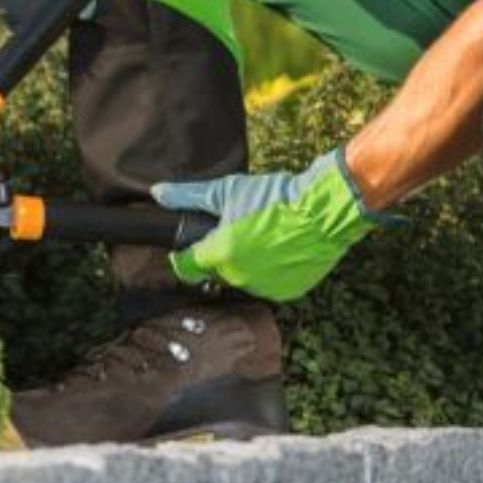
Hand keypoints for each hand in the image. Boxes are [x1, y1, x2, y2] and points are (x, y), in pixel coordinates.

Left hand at [151, 148, 398, 301]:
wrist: (324, 210)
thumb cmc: (275, 196)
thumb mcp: (228, 190)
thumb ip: (189, 196)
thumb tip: (158, 193)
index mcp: (220, 254)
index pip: (187, 267)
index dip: (184, 256)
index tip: (186, 249)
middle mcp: (238, 277)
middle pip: (217, 271)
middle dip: (221, 254)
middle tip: (237, 230)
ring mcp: (264, 288)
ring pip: (244, 278)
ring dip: (247, 264)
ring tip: (263, 236)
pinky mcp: (287, 292)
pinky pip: (269, 284)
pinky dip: (271, 270)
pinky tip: (280, 248)